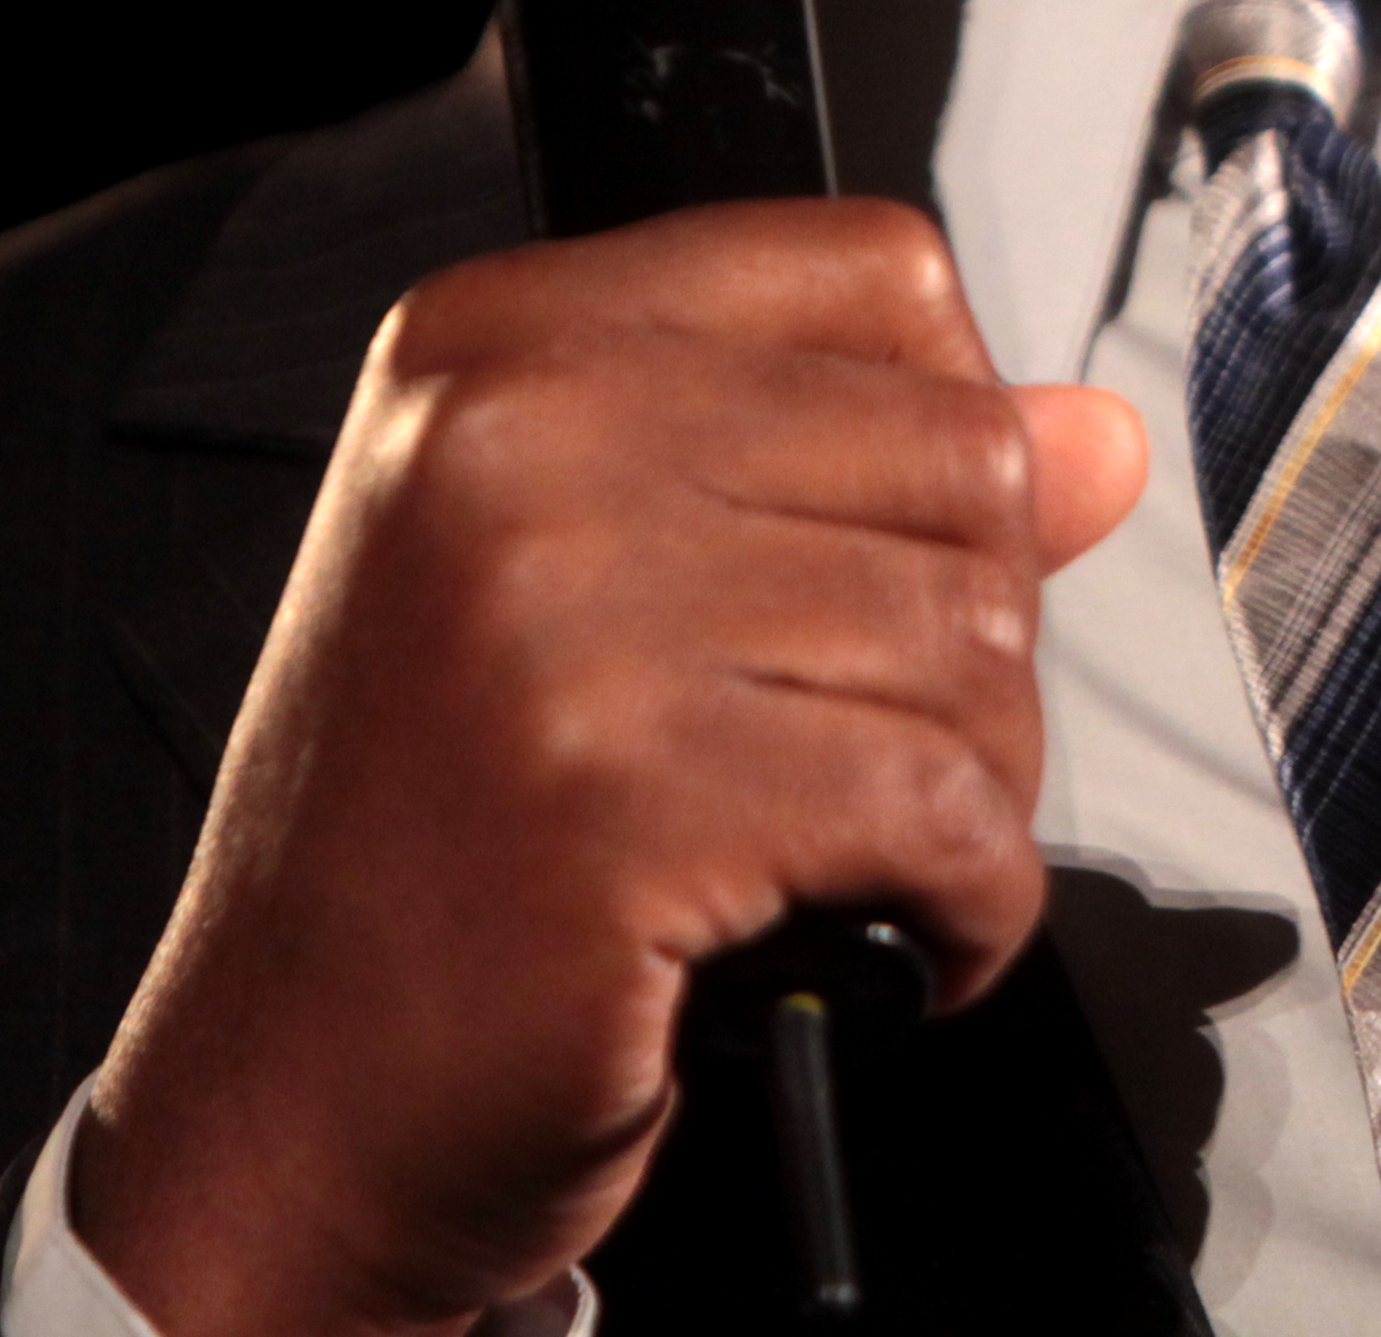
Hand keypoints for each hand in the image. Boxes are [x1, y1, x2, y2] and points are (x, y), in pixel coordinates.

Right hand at [73, 201, 1150, 1336]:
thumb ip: (862, 477)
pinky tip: (874, 940)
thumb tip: (1095, 437)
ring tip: (840, 856)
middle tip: (861, 757)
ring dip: (966, 793)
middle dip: (972, 646)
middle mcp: (512, 443)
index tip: (889, 558)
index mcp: (499, 344)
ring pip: (974, 645)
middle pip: (963, 465)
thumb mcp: (609, 591)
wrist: (285, 1103)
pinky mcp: (624, 801)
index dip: (946, 435)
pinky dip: (967, 909)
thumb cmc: (435, 848)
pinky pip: (945, 815)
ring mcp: (560, 615)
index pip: (880, 277)